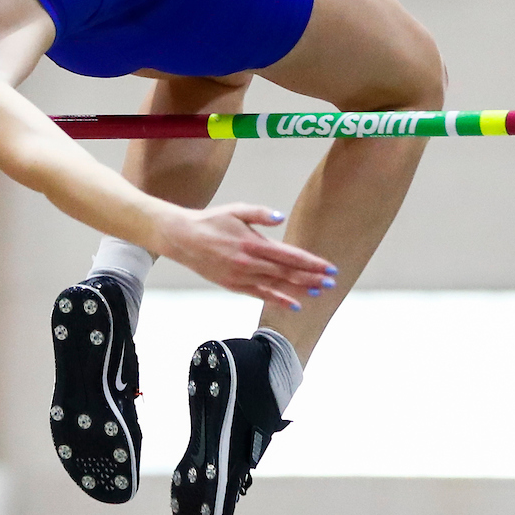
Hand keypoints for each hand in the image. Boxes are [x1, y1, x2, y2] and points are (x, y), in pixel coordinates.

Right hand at [156, 203, 337, 310]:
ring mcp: (241, 277)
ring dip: (300, 290)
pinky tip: (293, 304)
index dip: (311, 263)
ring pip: (277, 286)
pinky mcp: (233, 285)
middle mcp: (250, 263)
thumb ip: (260, 214)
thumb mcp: (236, 210)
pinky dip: (278, 300)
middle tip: (332, 282)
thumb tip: (281, 218)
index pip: (290, 255)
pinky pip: (260, 295)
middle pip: (287, 273)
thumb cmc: (211, 222)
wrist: (182, 238)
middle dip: (312, 278)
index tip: (329, 267)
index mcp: (253, 243)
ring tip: (319, 292)